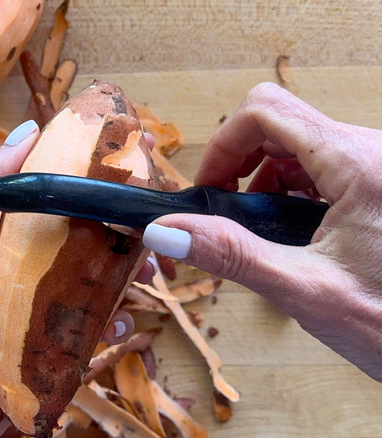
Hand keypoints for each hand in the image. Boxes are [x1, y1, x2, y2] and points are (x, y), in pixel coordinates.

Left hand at [0, 120, 155, 436]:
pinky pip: (99, 327)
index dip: (97, 182)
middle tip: (151, 231)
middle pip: (92, 239)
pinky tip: (120, 324)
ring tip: (148, 275)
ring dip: (130, 276)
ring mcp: (48, 306)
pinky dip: (116, 323)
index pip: (61, 198)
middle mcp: (34, 266)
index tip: (133, 168)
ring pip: (103, 282)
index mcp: (13, 235)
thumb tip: (27, 128)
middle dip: (127, 233)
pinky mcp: (61, 343)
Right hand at [142, 82, 381, 380]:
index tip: (208, 189)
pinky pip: (321, 164)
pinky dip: (291, 190)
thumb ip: (231, 255)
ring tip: (260, 232)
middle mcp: (372, 152)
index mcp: (358, 165)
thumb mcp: (304, 290)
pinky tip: (292, 233)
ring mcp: (376, 166)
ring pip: (298, 143)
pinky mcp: (376, 183)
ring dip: (263, 180)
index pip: (266, 110)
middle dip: (238, 164)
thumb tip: (166, 231)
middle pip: (279, 123)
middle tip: (225, 214)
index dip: (223, 144)